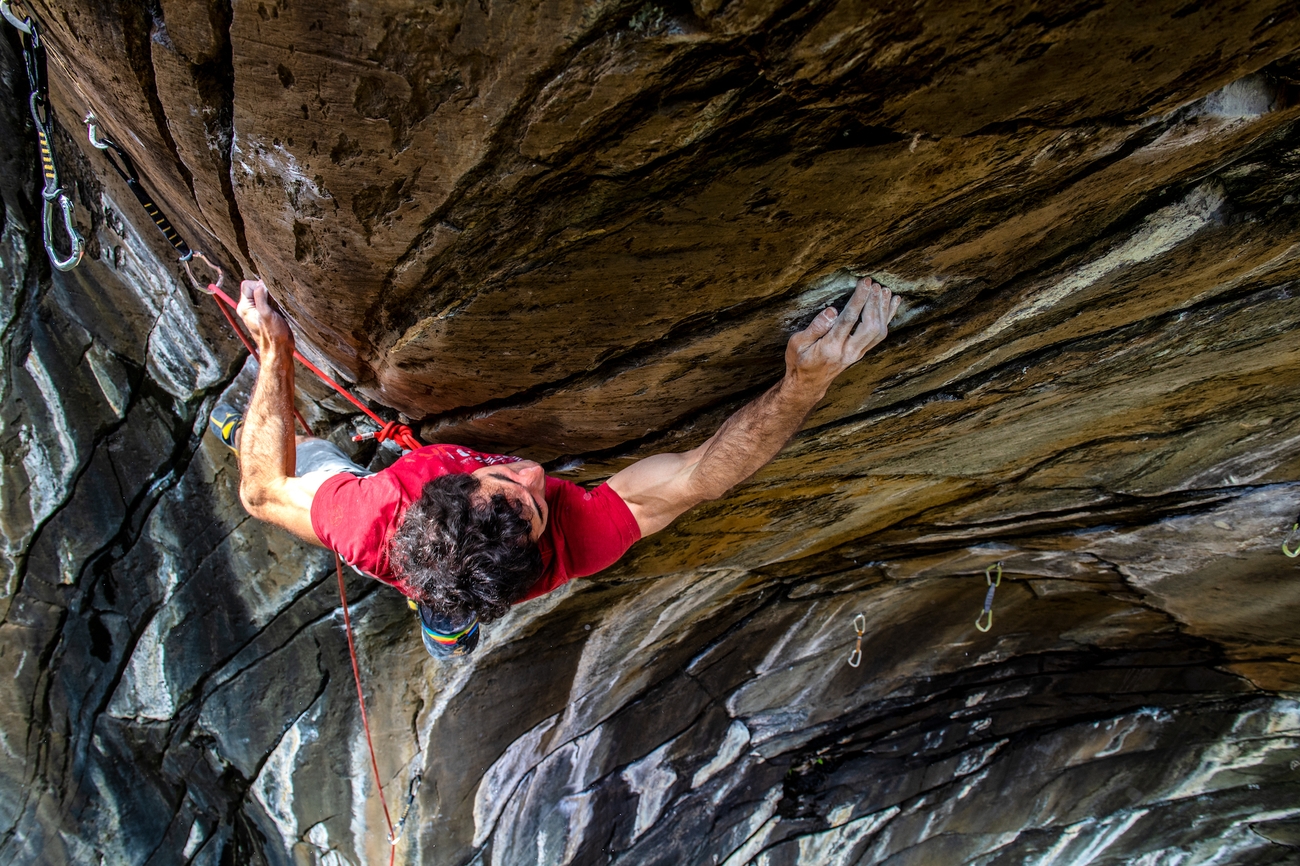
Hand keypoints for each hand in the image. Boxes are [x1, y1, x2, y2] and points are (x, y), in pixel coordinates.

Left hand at [235, 279, 292, 351]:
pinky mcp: (266, 314)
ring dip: (272, 296)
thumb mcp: (266, 314)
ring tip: (277, 306)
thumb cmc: (273, 335)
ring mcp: (257, 311)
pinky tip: (280, 309)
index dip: (259, 285)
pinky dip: (275, 301)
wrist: (279, 350)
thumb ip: (261, 297)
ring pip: (263, 294)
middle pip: (255, 288)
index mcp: (244, 307)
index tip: (269, 294)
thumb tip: (261, 283)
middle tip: (274, 301)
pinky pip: (269, 301)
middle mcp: (248, 308)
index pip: (247, 285)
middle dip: (266, 290)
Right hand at [784, 276, 899, 394]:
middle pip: (869, 326)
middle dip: (874, 303)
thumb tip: (831, 310)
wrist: (808, 384)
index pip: (849, 320)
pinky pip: (879, 335)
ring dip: (883, 309)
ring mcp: (857, 354)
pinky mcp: (861, 353)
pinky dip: (888, 317)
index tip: (865, 283)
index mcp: (830, 347)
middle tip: (875, 284)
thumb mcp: (797, 343)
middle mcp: (848, 352)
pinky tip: (893, 302)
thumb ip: (815, 327)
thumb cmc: (799, 360)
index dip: (859, 299)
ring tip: (885, 290)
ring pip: (878, 332)